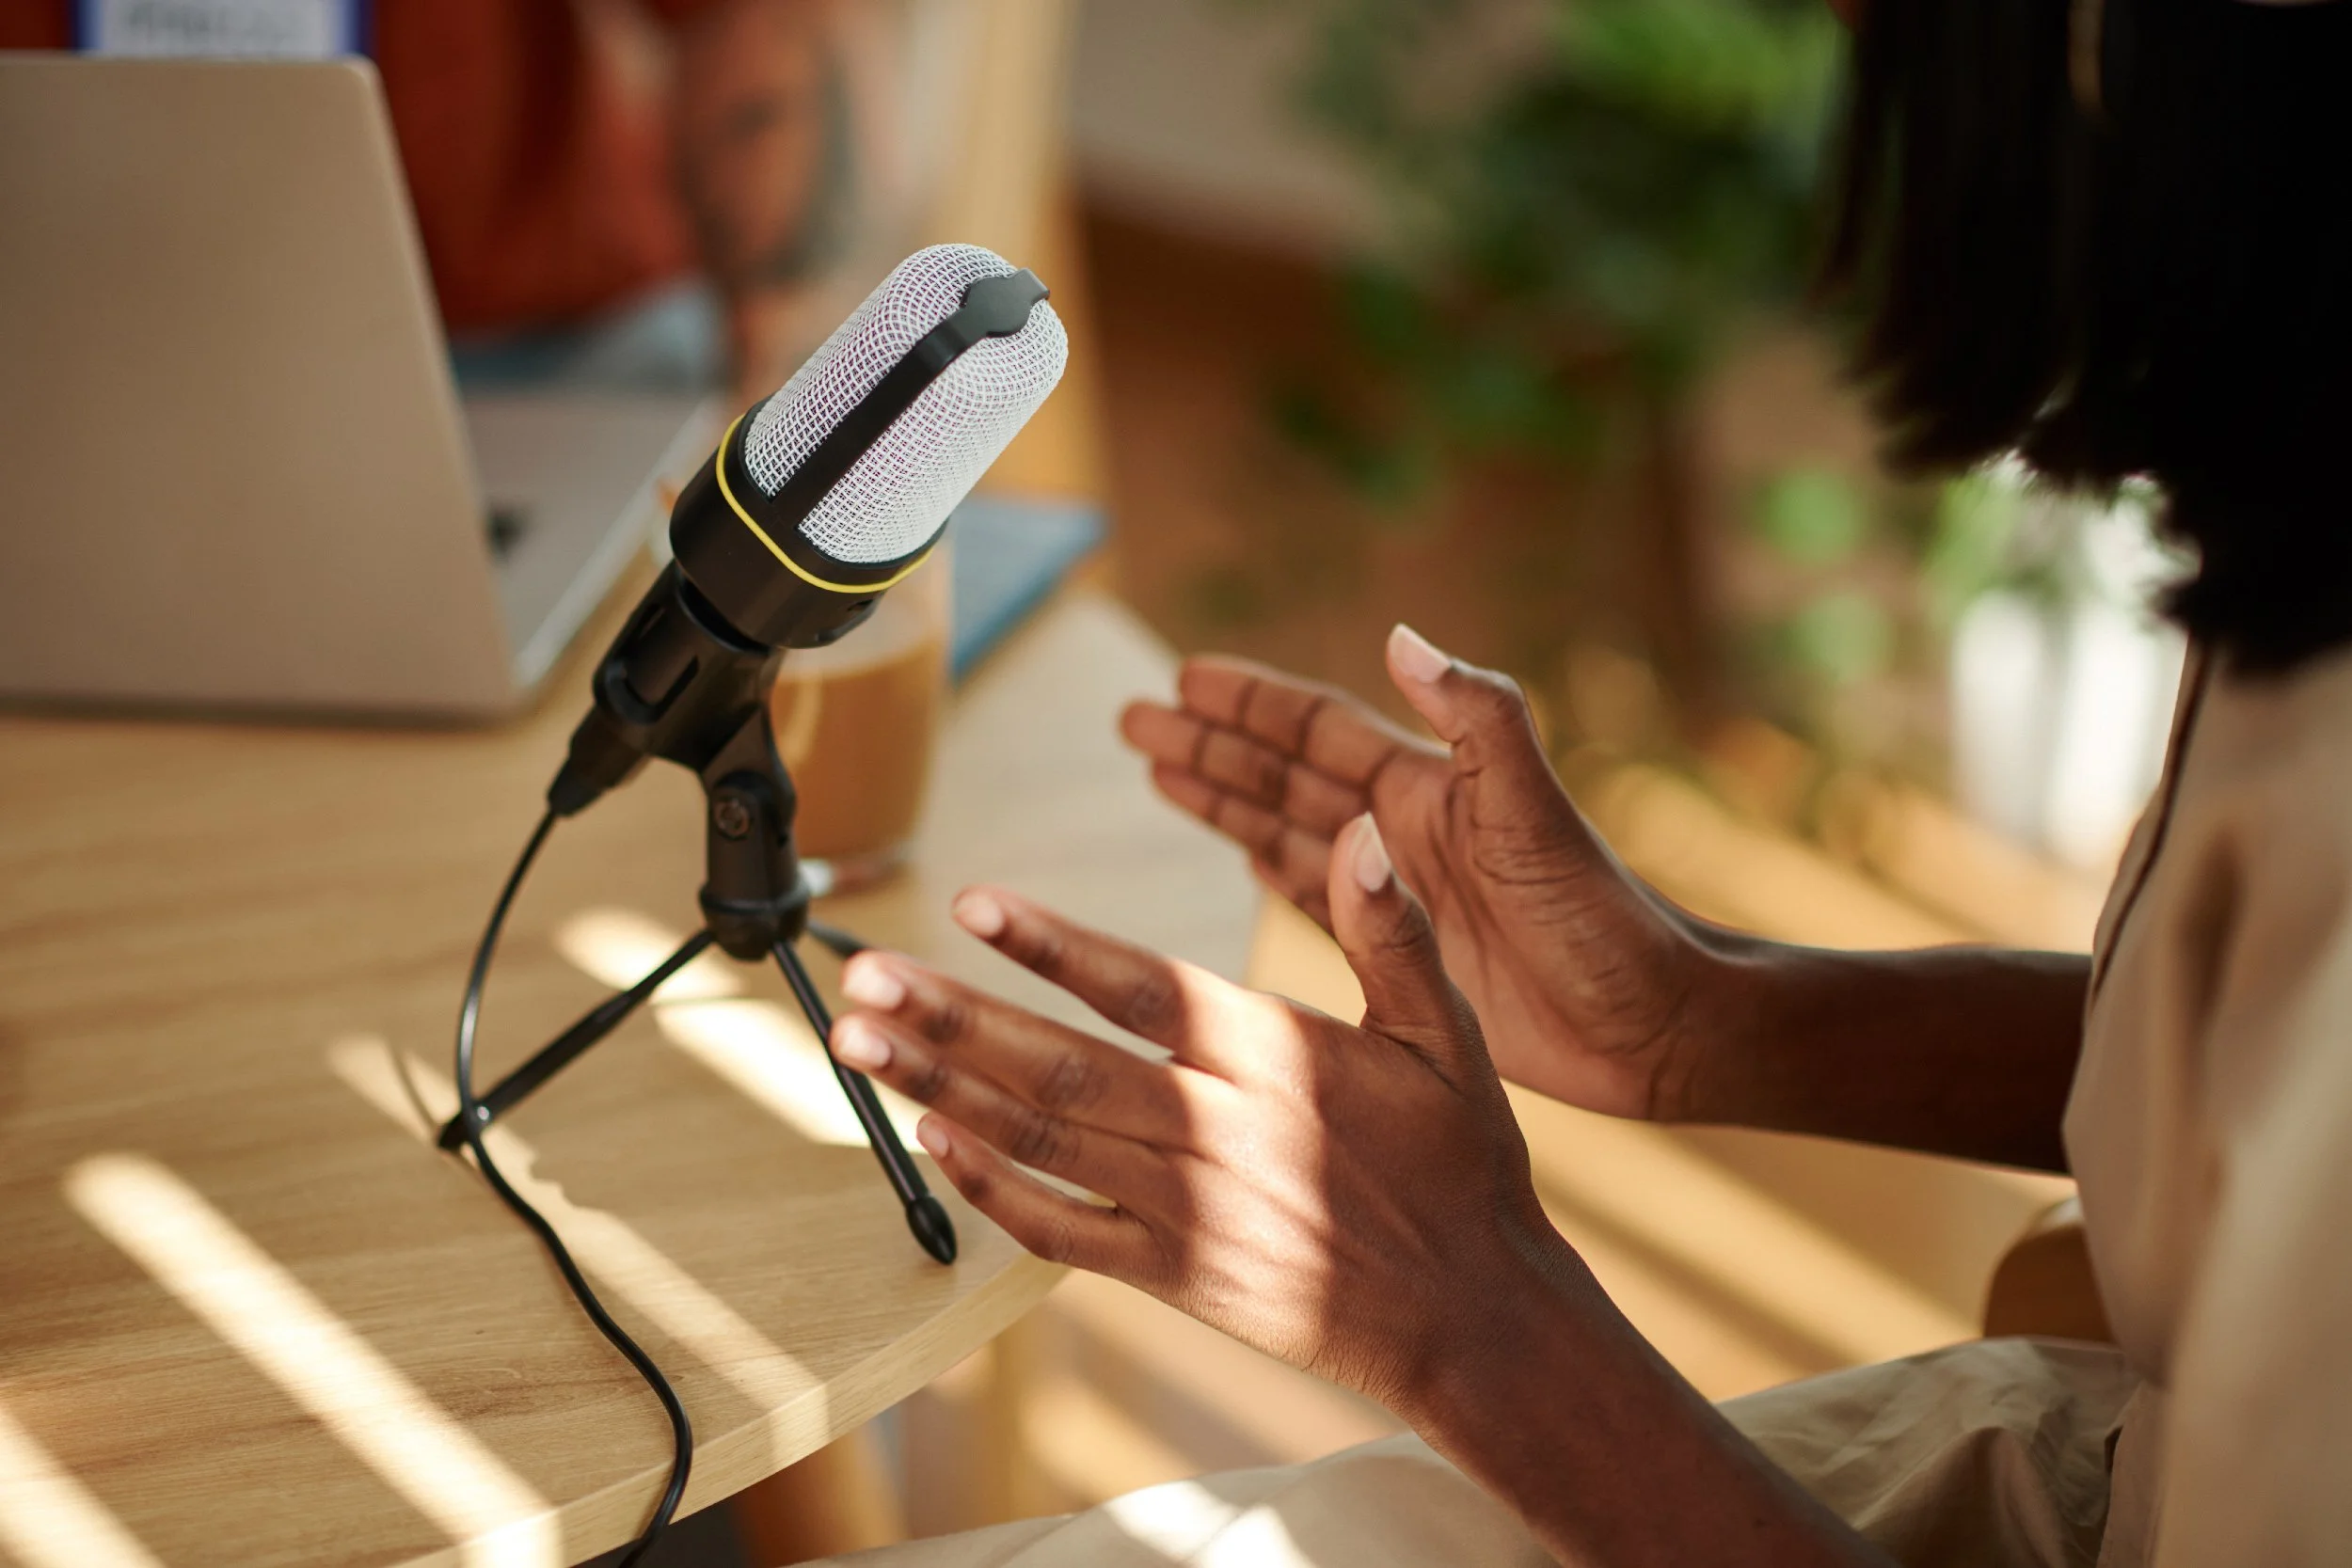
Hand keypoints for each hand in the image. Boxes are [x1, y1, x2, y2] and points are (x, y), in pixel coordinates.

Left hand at [827, 817, 1583, 1412]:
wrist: (1472, 1314)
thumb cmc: (1462, 1160)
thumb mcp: (1449, 1032)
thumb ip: (1390, 928)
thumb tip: (1363, 829)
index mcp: (1279, 1058)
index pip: (1143, 988)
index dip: (1051, 945)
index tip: (969, 901)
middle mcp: (1219, 1132)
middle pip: (1060, 1067)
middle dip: (951, 1018)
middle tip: (860, 975)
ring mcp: (1188, 1212)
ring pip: (1041, 1142)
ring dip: (941, 1089)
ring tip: (858, 1042)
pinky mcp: (1174, 1275)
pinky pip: (1061, 1231)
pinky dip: (990, 1190)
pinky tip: (930, 1142)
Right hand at [1120, 625, 1714, 1120]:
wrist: (1649, 1024)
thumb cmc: (1603, 919)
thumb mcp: (1533, 814)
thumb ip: (1477, 722)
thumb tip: (1401, 636)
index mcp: (1427, 788)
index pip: (1315, 731)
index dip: (1249, 703)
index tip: (1182, 677)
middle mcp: (1403, 828)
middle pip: (1282, 772)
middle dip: (1211, 744)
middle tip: (1132, 719)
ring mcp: (1397, 888)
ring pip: (1285, 827)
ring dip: (1222, 798)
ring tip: (1154, 771)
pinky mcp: (1398, 946)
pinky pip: (1310, 894)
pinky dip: (1266, 865)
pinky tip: (1232, 847)